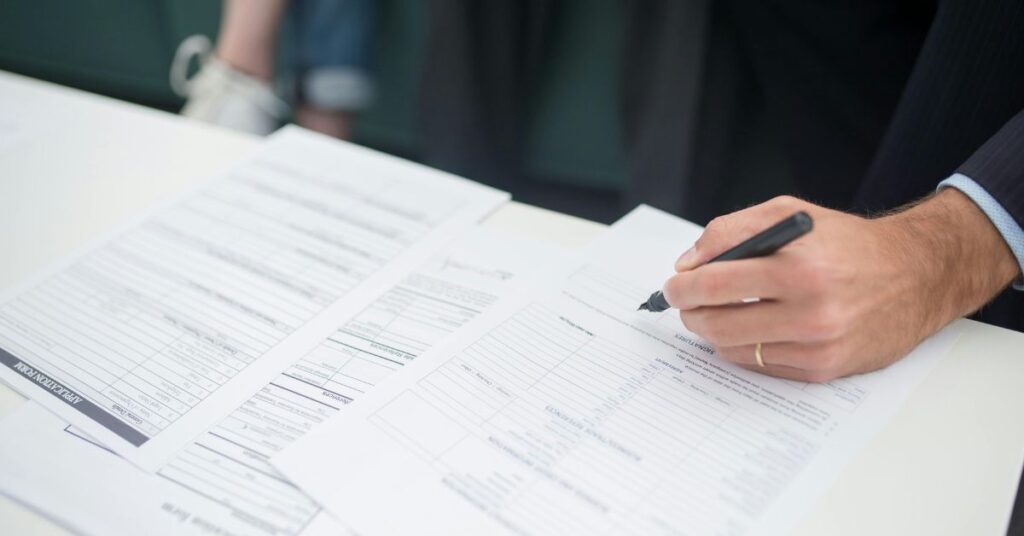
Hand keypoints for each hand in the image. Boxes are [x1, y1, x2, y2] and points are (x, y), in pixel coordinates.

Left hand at [663, 191, 1019, 381]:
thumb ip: (731, 231)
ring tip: (718, 314)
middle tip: (686, 304)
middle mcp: (811, 310)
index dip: (682, 288)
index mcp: (799, 266)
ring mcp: (818, 345)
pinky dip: (745, 348)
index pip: (715, 284)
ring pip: (734, 349)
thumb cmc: (847, 243)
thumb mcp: (790, 215)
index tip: (673, 286)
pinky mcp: (825, 369)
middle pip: (718, 323)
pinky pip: (761, 366)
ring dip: (714, 332)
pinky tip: (752, 329)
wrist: (916, 274)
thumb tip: (688, 263)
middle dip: (690, 313)